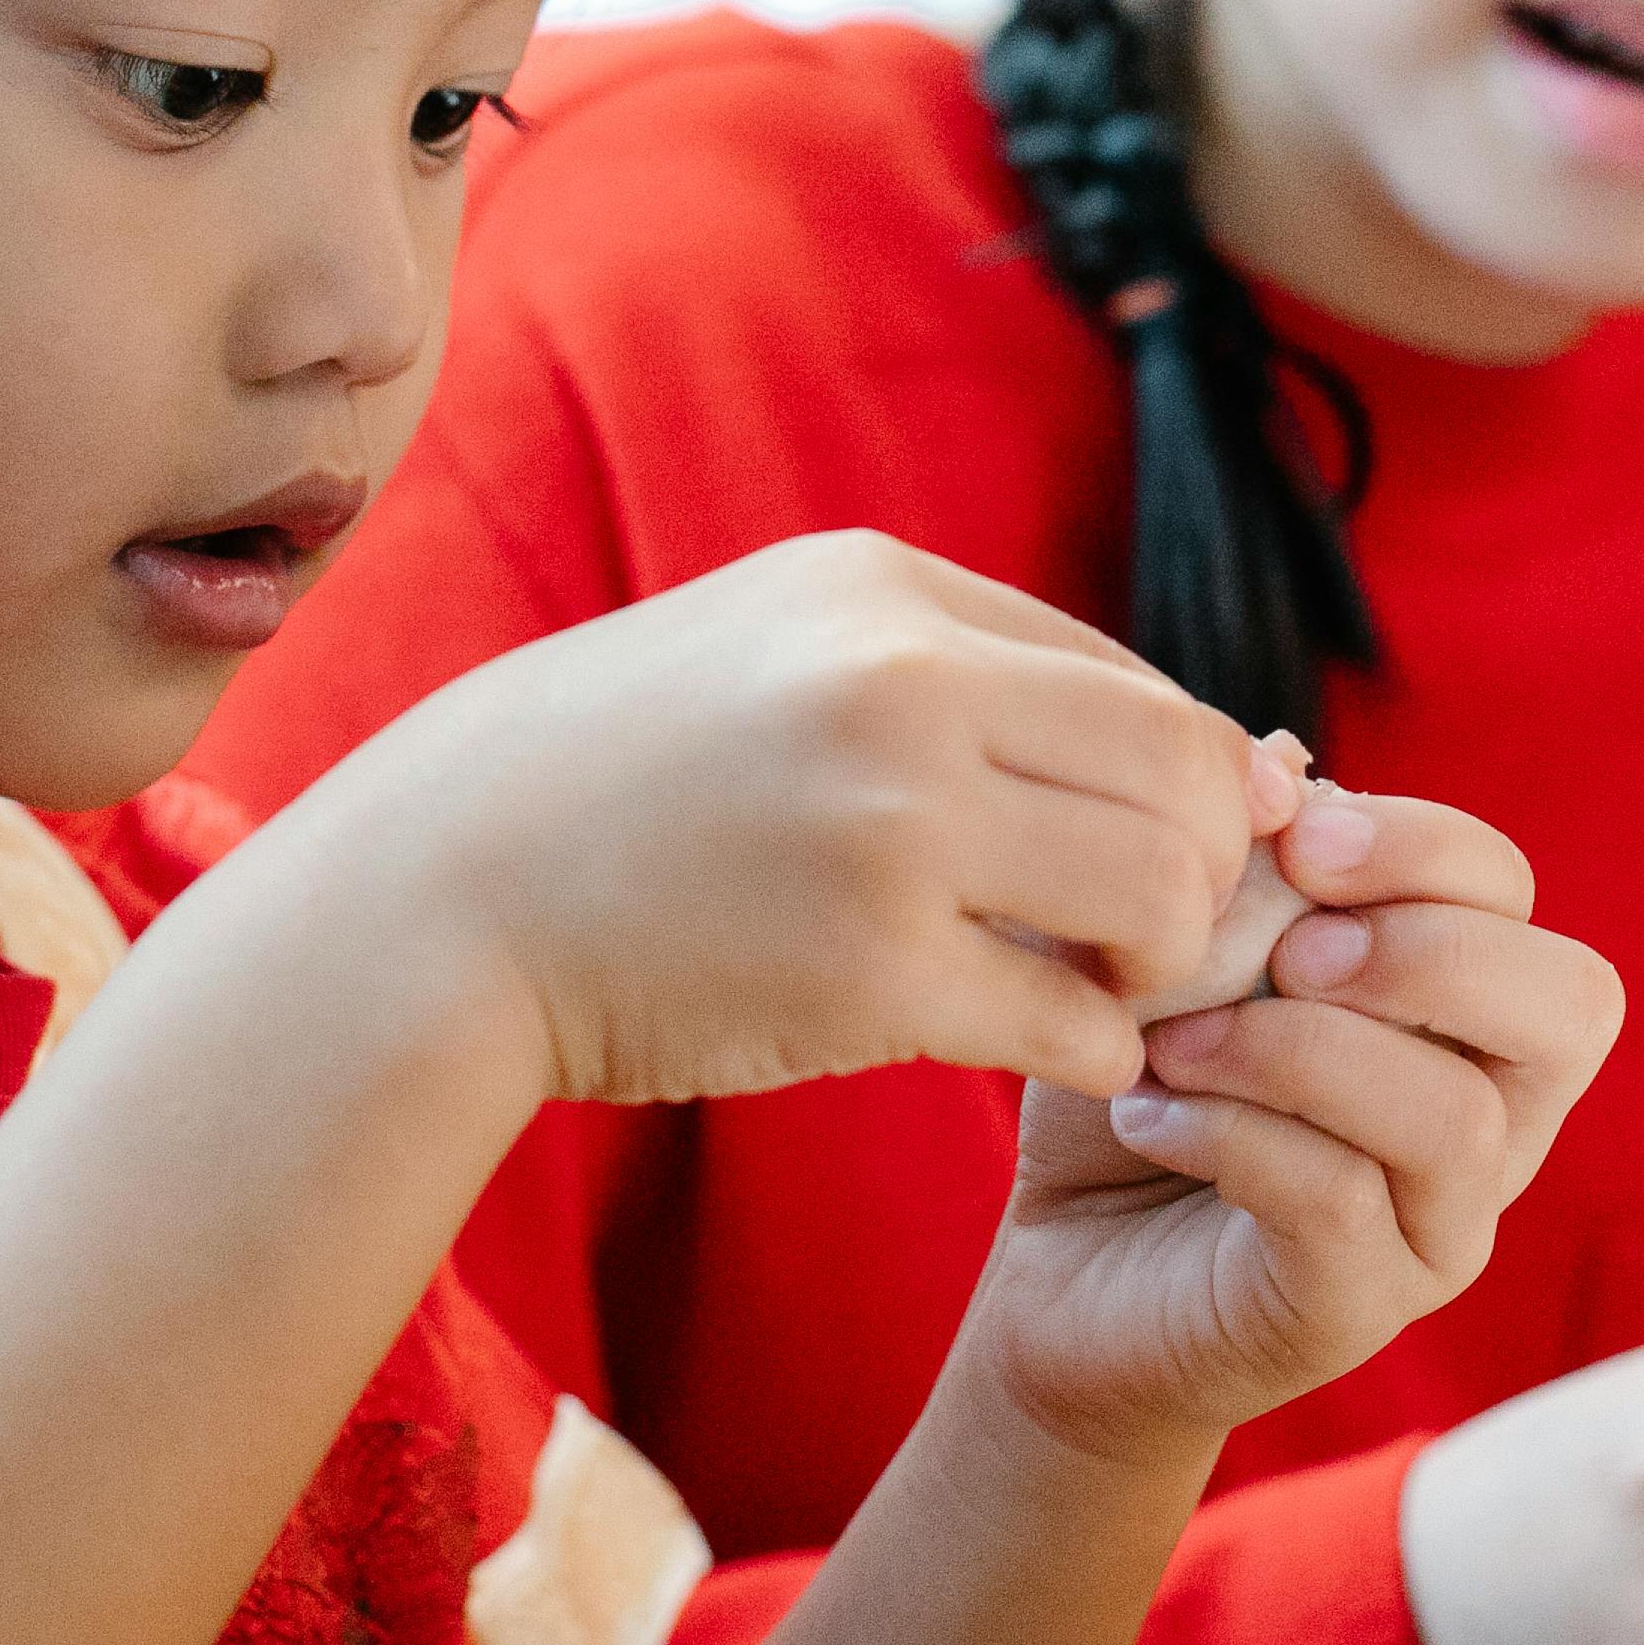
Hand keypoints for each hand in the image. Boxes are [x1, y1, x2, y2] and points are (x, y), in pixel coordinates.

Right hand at [311, 530, 1278, 1109]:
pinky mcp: (865, 974)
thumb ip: (945, 673)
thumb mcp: (770, 651)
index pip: (1141, 681)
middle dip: (1208, 869)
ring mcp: (885, 828)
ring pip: (1163, 894)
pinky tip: (1044, 1049)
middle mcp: (900, 686)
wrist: (435, 898)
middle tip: (1153, 935)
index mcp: (883, 593)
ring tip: (1100, 987)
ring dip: (1165, 961)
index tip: (1164, 853)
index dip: (1189, 783)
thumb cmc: (615, 785)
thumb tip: (1169, 745)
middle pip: (1188, 773)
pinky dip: (1097, 1051)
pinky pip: (1075, 1025)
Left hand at [966, 788, 1619, 1468]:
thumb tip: (1283, 764)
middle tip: (1284, 955)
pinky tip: (1147, 1113)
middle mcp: (1492, 1116)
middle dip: (1424, 951)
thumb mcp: (1171, 950)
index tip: (1295, 841)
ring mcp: (1442, 1226)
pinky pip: (1344, 1204)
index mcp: (1459, 1007)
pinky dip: (1231, 1135)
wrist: (1059, 1269)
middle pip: (1570, 1006)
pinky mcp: (1361, 1308)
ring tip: (1171, 1046)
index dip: (1423, 847)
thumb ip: (1235, 860)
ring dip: (1294, 1053)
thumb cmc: (1137, 1087)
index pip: (1517, 896)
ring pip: (1455, 1118)